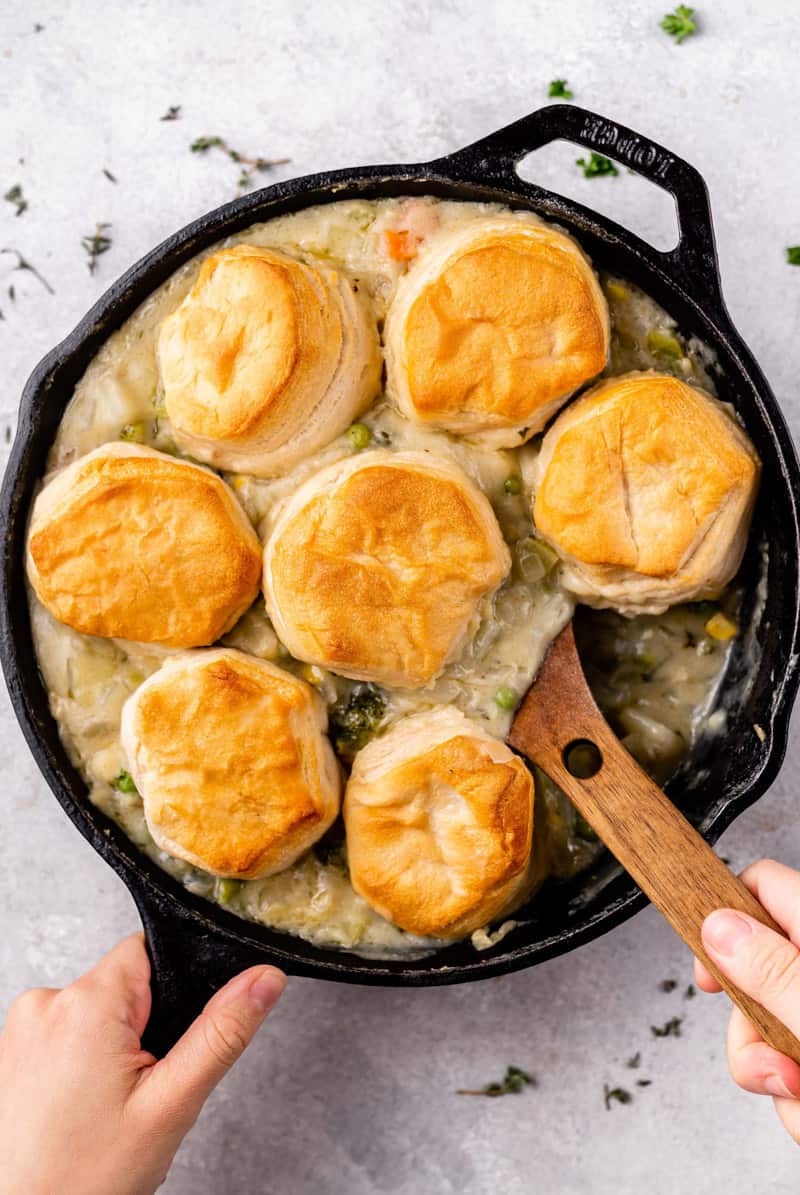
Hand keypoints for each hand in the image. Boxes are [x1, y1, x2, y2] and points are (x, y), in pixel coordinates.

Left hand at [0, 934, 284, 1194]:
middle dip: (142, 1030)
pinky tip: (77, 1111)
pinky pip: (62, 1038)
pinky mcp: (8, 1055)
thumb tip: (264, 979)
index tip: (168, 1041)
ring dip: (108, 1052)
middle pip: (122, 987)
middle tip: (140, 1089)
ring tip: (104, 1108)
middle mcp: (44, 1004)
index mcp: (86, 1003)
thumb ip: (222, 1033)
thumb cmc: (82, 1179)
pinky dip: (78, 1067)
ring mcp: (19, 1031)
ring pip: (94, 1015)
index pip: (149, 951)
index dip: (172, 993)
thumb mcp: (171, 1104)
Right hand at [695, 858, 799, 1142]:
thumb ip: (773, 971)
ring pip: (767, 1034)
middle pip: (750, 974)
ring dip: (776, 1081)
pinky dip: (798, 1104)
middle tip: (775, 1067)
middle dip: (748, 1034)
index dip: (721, 913)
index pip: (761, 886)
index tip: (705, 969)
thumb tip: (717, 926)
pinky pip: (791, 1074)